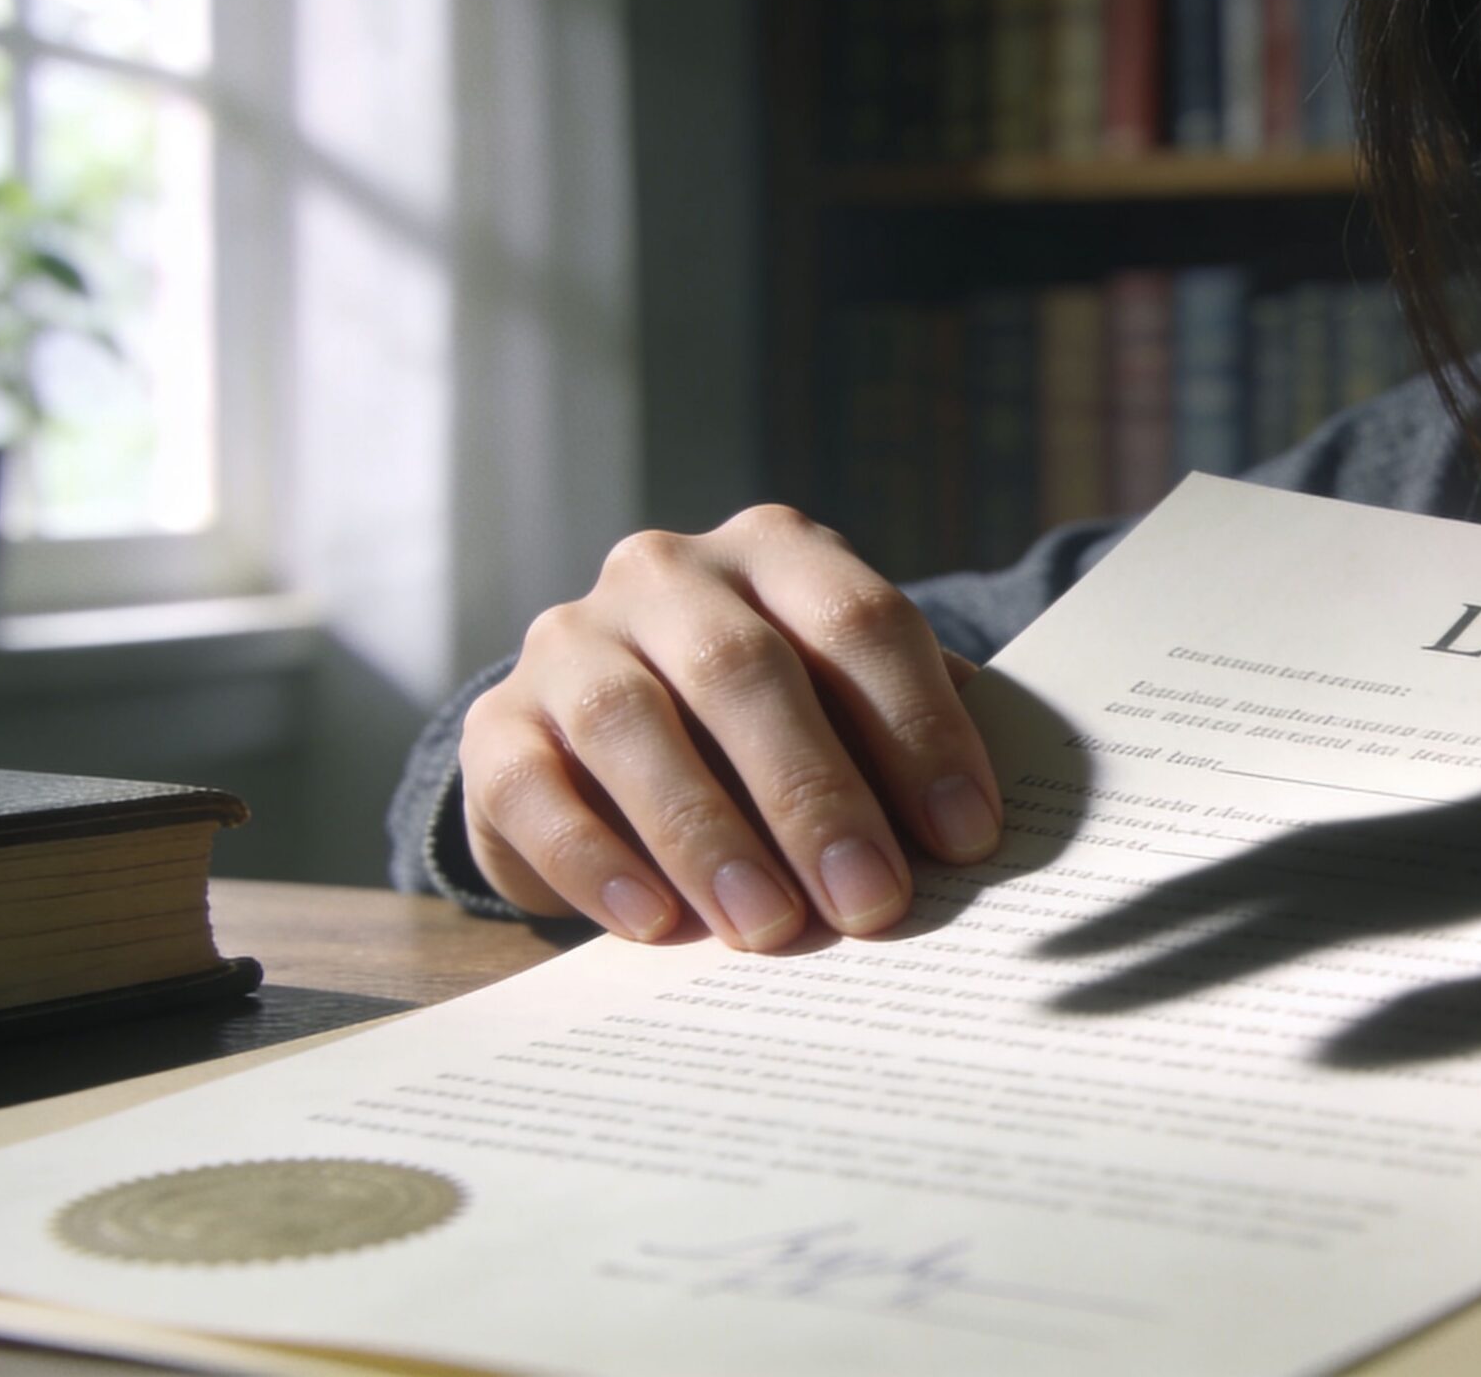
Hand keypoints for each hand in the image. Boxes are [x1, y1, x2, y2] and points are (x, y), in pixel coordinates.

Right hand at [456, 506, 1001, 949]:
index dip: (920, 729)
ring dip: (710, 836)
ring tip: (770, 928)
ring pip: (630, 722)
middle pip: (744, 668)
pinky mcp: (497, 724)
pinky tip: (655, 924)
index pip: (859, 621)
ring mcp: (569, 640)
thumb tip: (983, 836)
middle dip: (816, 794)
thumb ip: (908, 743)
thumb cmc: (772, 729)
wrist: (606, 746)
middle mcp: (666, 574)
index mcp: (777, 551)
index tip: (967, 838)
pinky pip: (536, 788)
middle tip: (871, 901)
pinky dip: (598, 862)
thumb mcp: (847, 711)